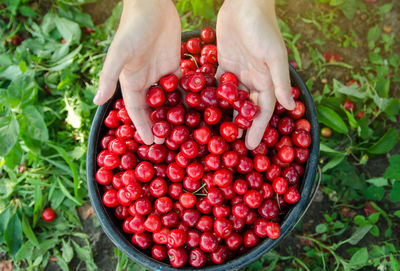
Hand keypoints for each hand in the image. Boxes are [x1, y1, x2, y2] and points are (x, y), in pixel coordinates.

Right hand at [93, 0, 180, 144]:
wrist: (152, 5)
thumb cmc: (132, 28)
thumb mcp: (119, 54)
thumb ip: (109, 77)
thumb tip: (97, 101)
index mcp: (131, 81)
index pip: (136, 109)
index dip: (142, 125)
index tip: (151, 141)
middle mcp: (146, 81)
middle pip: (154, 107)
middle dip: (161, 124)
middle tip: (171, 142)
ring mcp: (161, 73)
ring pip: (169, 99)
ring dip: (176, 113)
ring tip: (187, 130)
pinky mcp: (176, 64)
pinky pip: (183, 84)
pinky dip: (189, 95)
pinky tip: (199, 108)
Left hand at [216, 0, 294, 149]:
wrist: (245, 4)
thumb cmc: (263, 29)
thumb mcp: (274, 55)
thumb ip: (280, 81)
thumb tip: (292, 107)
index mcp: (267, 81)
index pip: (263, 111)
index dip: (257, 129)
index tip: (251, 147)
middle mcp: (252, 81)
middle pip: (245, 109)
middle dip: (238, 127)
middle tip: (227, 145)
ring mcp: (237, 74)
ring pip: (230, 100)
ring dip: (223, 115)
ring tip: (211, 132)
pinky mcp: (222, 65)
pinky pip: (216, 85)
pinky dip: (210, 96)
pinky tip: (199, 109)